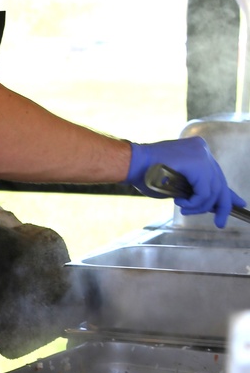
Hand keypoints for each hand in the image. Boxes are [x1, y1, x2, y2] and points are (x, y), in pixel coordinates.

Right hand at [127, 138, 245, 227]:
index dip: (229, 193)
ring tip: (184, 208)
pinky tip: (182, 202)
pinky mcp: (198, 164)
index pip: (217, 175)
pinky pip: (205, 191)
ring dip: (200, 206)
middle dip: (221, 205)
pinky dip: (195, 202)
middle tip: (220, 222)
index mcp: (197, 151)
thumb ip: (193, 189)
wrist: (132, 164)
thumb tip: (211, 204)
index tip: (239, 203)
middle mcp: (203, 150)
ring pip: (214, 190)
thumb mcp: (176, 184)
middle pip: (220, 182)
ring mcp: (202, 155)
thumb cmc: (146, 174)